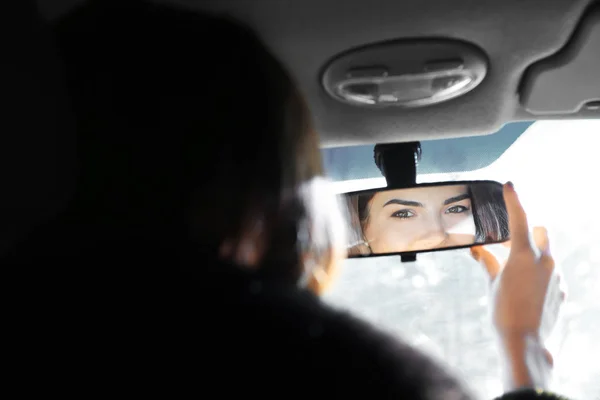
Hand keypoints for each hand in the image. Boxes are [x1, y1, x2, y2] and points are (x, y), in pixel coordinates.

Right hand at [470, 182, 565, 389]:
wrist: (526, 343)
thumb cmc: (504, 312)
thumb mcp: (492, 284)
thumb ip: (488, 263)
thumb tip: (479, 251)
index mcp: (526, 255)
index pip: (520, 218)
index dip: (514, 200)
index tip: (510, 185)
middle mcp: (546, 261)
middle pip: (541, 232)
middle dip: (527, 231)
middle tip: (507, 243)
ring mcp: (557, 276)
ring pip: (547, 253)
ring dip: (531, 254)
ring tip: (512, 271)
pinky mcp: (561, 290)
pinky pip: (550, 272)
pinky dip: (538, 273)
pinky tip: (524, 289)